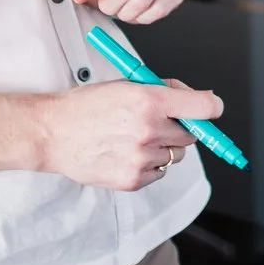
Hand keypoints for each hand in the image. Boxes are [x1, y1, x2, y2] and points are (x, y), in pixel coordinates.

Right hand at [39, 79, 221, 190]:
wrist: (52, 133)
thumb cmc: (87, 105)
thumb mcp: (126, 84)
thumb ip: (163, 91)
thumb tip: (194, 100)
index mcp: (150, 100)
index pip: (205, 108)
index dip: (211, 108)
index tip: (209, 111)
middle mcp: (150, 130)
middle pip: (192, 135)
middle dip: (180, 128)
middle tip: (157, 123)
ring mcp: (141, 158)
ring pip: (175, 156)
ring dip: (163, 148)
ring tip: (133, 139)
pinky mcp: (132, 179)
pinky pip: (158, 173)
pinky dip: (148, 164)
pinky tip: (125, 153)